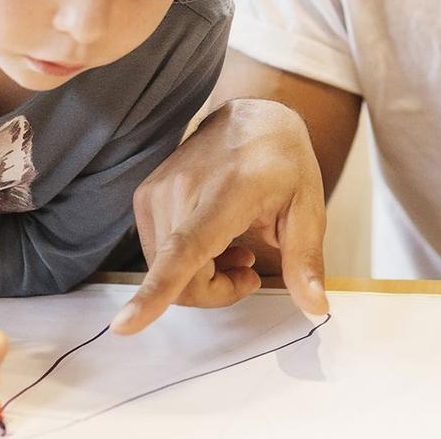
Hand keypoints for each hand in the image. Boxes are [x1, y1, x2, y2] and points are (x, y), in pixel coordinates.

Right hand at [113, 99, 328, 333]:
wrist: (253, 115)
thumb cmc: (284, 161)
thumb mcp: (308, 208)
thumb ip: (306, 259)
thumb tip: (316, 307)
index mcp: (226, 193)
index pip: (184, 249)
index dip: (155, 291)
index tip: (123, 325)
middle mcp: (181, 190)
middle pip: (180, 278)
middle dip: (216, 291)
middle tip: (250, 269)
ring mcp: (157, 190)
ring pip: (165, 270)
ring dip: (200, 276)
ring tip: (235, 249)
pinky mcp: (146, 194)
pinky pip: (157, 253)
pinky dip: (184, 262)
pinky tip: (214, 240)